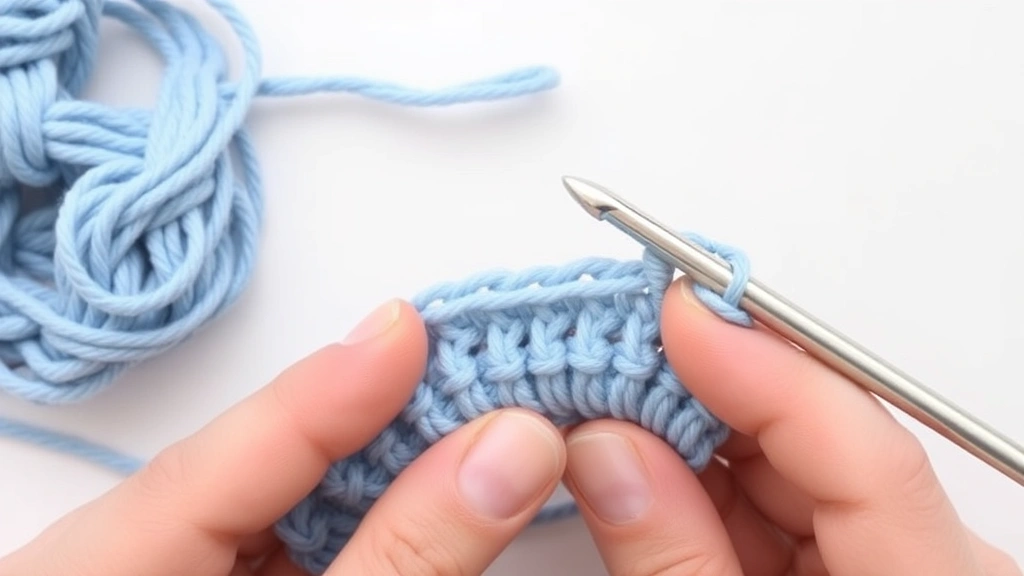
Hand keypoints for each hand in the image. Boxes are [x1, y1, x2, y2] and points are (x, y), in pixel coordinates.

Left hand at [0, 299, 567, 574]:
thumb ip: (409, 556)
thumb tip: (510, 449)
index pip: (210, 468)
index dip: (322, 392)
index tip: (407, 328)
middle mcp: (120, 572)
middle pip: (247, 475)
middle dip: (364, 421)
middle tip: (463, 372)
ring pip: (275, 512)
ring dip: (375, 472)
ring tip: (462, 425)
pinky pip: (287, 548)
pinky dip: (362, 525)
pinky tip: (422, 503)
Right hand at [559, 277, 1020, 574]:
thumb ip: (668, 562)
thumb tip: (606, 450)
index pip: (865, 455)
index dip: (768, 368)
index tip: (680, 313)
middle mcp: (930, 570)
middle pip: (825, 446)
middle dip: (707, 391)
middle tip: (613, 357)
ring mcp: (891, 569)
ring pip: (794, 469)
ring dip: (694, 434)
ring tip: (608, 405)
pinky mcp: (847, 574)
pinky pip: (779, 508)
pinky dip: (704, 484)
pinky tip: (643, 467)